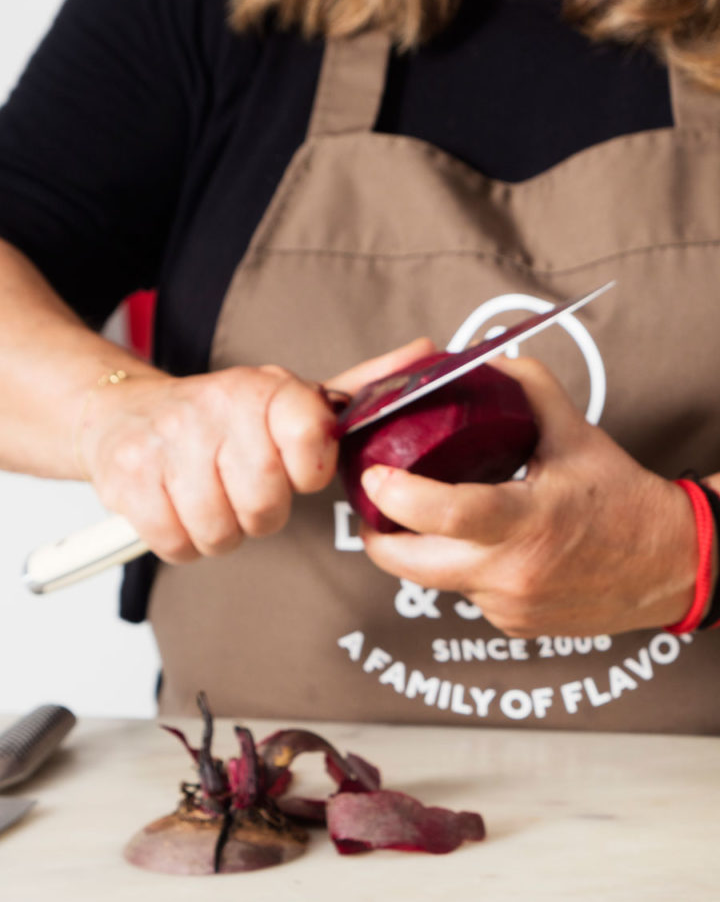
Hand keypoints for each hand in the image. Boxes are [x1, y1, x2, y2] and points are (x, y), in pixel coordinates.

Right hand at [77, 364, 338, 562]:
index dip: (309, 472)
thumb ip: (354, 387)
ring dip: (221, 531)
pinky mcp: (128, 479)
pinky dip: (183, 542)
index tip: (296, 468)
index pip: (311, 437)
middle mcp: (214, 408)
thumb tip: (416, 356)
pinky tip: (179, 510)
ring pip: (220, 532)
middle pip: (265, 503)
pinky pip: (177, 544)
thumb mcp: (284, 396)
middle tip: (245, 491)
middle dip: (261, 513)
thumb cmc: (218, 417)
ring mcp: (166, 443)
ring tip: (211, 499)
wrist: (122, 412)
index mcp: (262, 387)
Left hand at [353, 355, 698, 637]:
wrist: (672, 565)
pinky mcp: (514, 626)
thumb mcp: (578, 435)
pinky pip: (469, 594)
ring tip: (431, 515)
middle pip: (410, 564)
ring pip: (437, 579)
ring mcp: (510, 606)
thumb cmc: (626, 500)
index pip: (445, 512)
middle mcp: (513, 573)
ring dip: (427, 550)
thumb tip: (483, 358)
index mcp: (528, 521)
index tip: (373, 473)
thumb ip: (528, 388)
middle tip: (374, 501)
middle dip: (379, 534)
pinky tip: (485, 545)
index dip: (397, 494)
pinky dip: (467, 569)